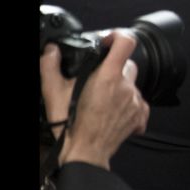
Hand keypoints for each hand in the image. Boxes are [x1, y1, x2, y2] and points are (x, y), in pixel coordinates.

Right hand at [40, 30, 149, 169]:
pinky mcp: (140, 116)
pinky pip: (139, 103)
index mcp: (108, 77)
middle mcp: (126, 87)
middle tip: (98, 80)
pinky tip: (113, 112)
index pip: (126, 43)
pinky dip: (129, 105)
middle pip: (128, 64)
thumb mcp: (53, 93)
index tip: (108, 42)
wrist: (85, 153)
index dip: (118, 36)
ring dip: (121, 87)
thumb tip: (50, 52)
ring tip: (102, 100)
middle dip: (114, 68)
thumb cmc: (71, 126)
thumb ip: (50, 66)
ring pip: (132, 85)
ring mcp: (135, 102)